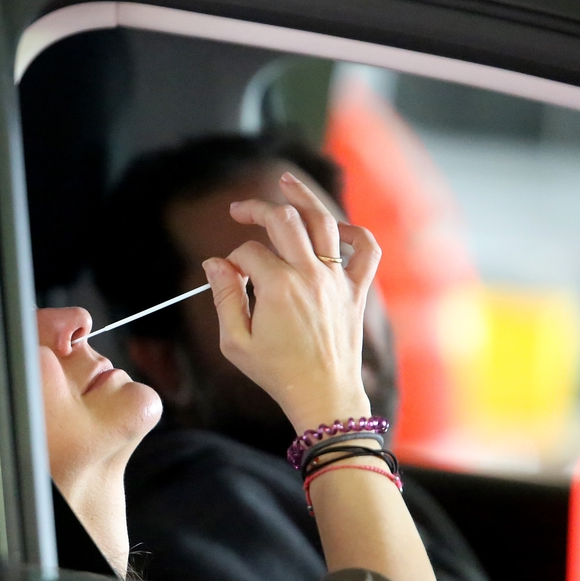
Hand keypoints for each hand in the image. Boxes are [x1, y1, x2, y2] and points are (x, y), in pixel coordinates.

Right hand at [201, 172, 380, 433]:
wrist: (324, 397)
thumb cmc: (277, 374)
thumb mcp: (236, 342)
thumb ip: (224, 297)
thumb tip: (214, 263)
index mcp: (278, 287)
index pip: (247, 252)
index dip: (231, 260)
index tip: (228, 275)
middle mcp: (310, 275)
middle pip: (282, 221)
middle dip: (255, 209)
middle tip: (239, 210)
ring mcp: (337, 280)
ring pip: (323, 221)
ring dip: (303, 197)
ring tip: (286, 182)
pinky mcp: (356, 290)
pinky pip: (365, 250)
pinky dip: (353, 232)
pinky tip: (335, 227)